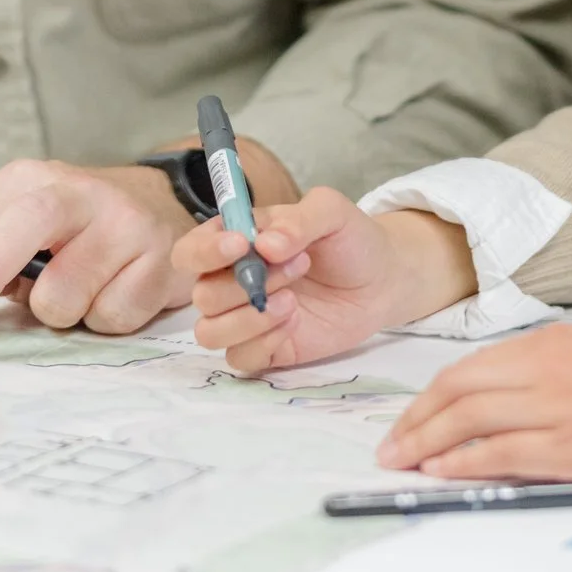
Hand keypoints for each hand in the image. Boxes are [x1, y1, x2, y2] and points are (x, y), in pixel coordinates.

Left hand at [0, 159, 197, 333]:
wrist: (166, 205)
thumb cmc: (75, 227)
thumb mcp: (17, 230)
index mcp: (26, 183)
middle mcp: (73, 192)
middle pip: (18, 232)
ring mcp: (121, 223)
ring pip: (64, 296)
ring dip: (60, 313)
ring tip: (79, 289)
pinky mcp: (159, 256)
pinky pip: (111, 316)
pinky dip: (104, 318)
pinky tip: (116, 289)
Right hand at [174, 190, 475, 371]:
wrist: (381, 280)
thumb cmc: (349, 240)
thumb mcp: (332, 213)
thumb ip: (299, 220)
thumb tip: (265, 244)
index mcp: (234, 241)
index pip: (190, 251)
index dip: (206, 252)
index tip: (243, 245)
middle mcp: (230, 281)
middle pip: (202, 295)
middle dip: (247, 284)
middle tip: (299, 266)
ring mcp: (244, 318)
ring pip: (210, 332)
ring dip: (250, 319)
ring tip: (293, 302)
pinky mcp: (263, 349)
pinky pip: (239, 359)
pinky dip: (263, 344)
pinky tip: (294, 324)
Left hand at [377, 325, 571, 483]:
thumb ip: (552, 360)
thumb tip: (504, 386)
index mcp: (553, 341)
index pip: (470, 367)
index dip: (430, 395)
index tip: (411, 415)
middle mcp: (548, 368)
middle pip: (459, 392)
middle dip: (415, 420)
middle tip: (391, 443)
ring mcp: (558, 408)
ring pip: (470, 422)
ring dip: (427, 443)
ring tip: (403, 461)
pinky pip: (501, 455)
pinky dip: (464, 463)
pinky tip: (442, 471)